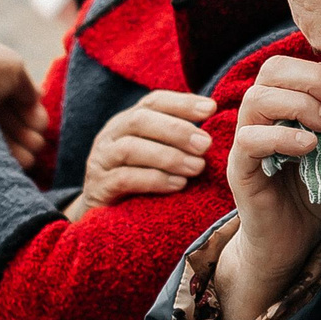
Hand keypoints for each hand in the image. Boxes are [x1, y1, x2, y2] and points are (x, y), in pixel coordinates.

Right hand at [71, 90, 216, 219]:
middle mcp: (111, 135)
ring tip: (197, 167)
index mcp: (128, 122)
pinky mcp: (99, 188)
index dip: (182, 103)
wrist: (102, 217)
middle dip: (177, 130)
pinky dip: (154, 180)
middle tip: (206, 144)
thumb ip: (179, 139)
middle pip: (140, 121)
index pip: (153, 101)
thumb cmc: (140, 181)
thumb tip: (221, 127)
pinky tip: (178, 185)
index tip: (212, 108)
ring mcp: (101, 161)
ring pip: (130, 149)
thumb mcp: (156, 154)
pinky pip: (124, 179)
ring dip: (168, 156)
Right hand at [214, 56, 320, 317]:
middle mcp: (259, 117)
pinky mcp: (240, 168)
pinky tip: (310, 147)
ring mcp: (246, 141)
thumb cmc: (315, 192)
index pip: (288, 66)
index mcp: (281, 106)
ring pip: (256, 99)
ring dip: (300, 105)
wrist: (293, 238)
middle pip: (271, 71)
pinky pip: (250, 140)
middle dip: (313, 79)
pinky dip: (283, 137)